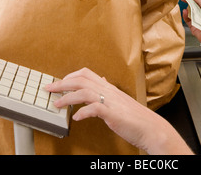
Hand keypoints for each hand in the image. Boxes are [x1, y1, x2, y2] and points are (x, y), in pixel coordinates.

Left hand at [45, 67, 191, 154]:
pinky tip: (76, 118)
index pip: (86, 73)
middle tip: (49, 89)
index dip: (70, 75)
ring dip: (68, 97)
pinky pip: (95, 109)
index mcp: (109, 87)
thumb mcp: (120, 99)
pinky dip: (83, 112)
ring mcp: (111, 102)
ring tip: (56, 104)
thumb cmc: (135, 116)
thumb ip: (109, 90)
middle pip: (81, 79)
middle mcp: (109, 91)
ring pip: (85, 92)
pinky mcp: (113, 114)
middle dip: (62, 83)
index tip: (60, 82)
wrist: (151, 128)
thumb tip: (103, 80)